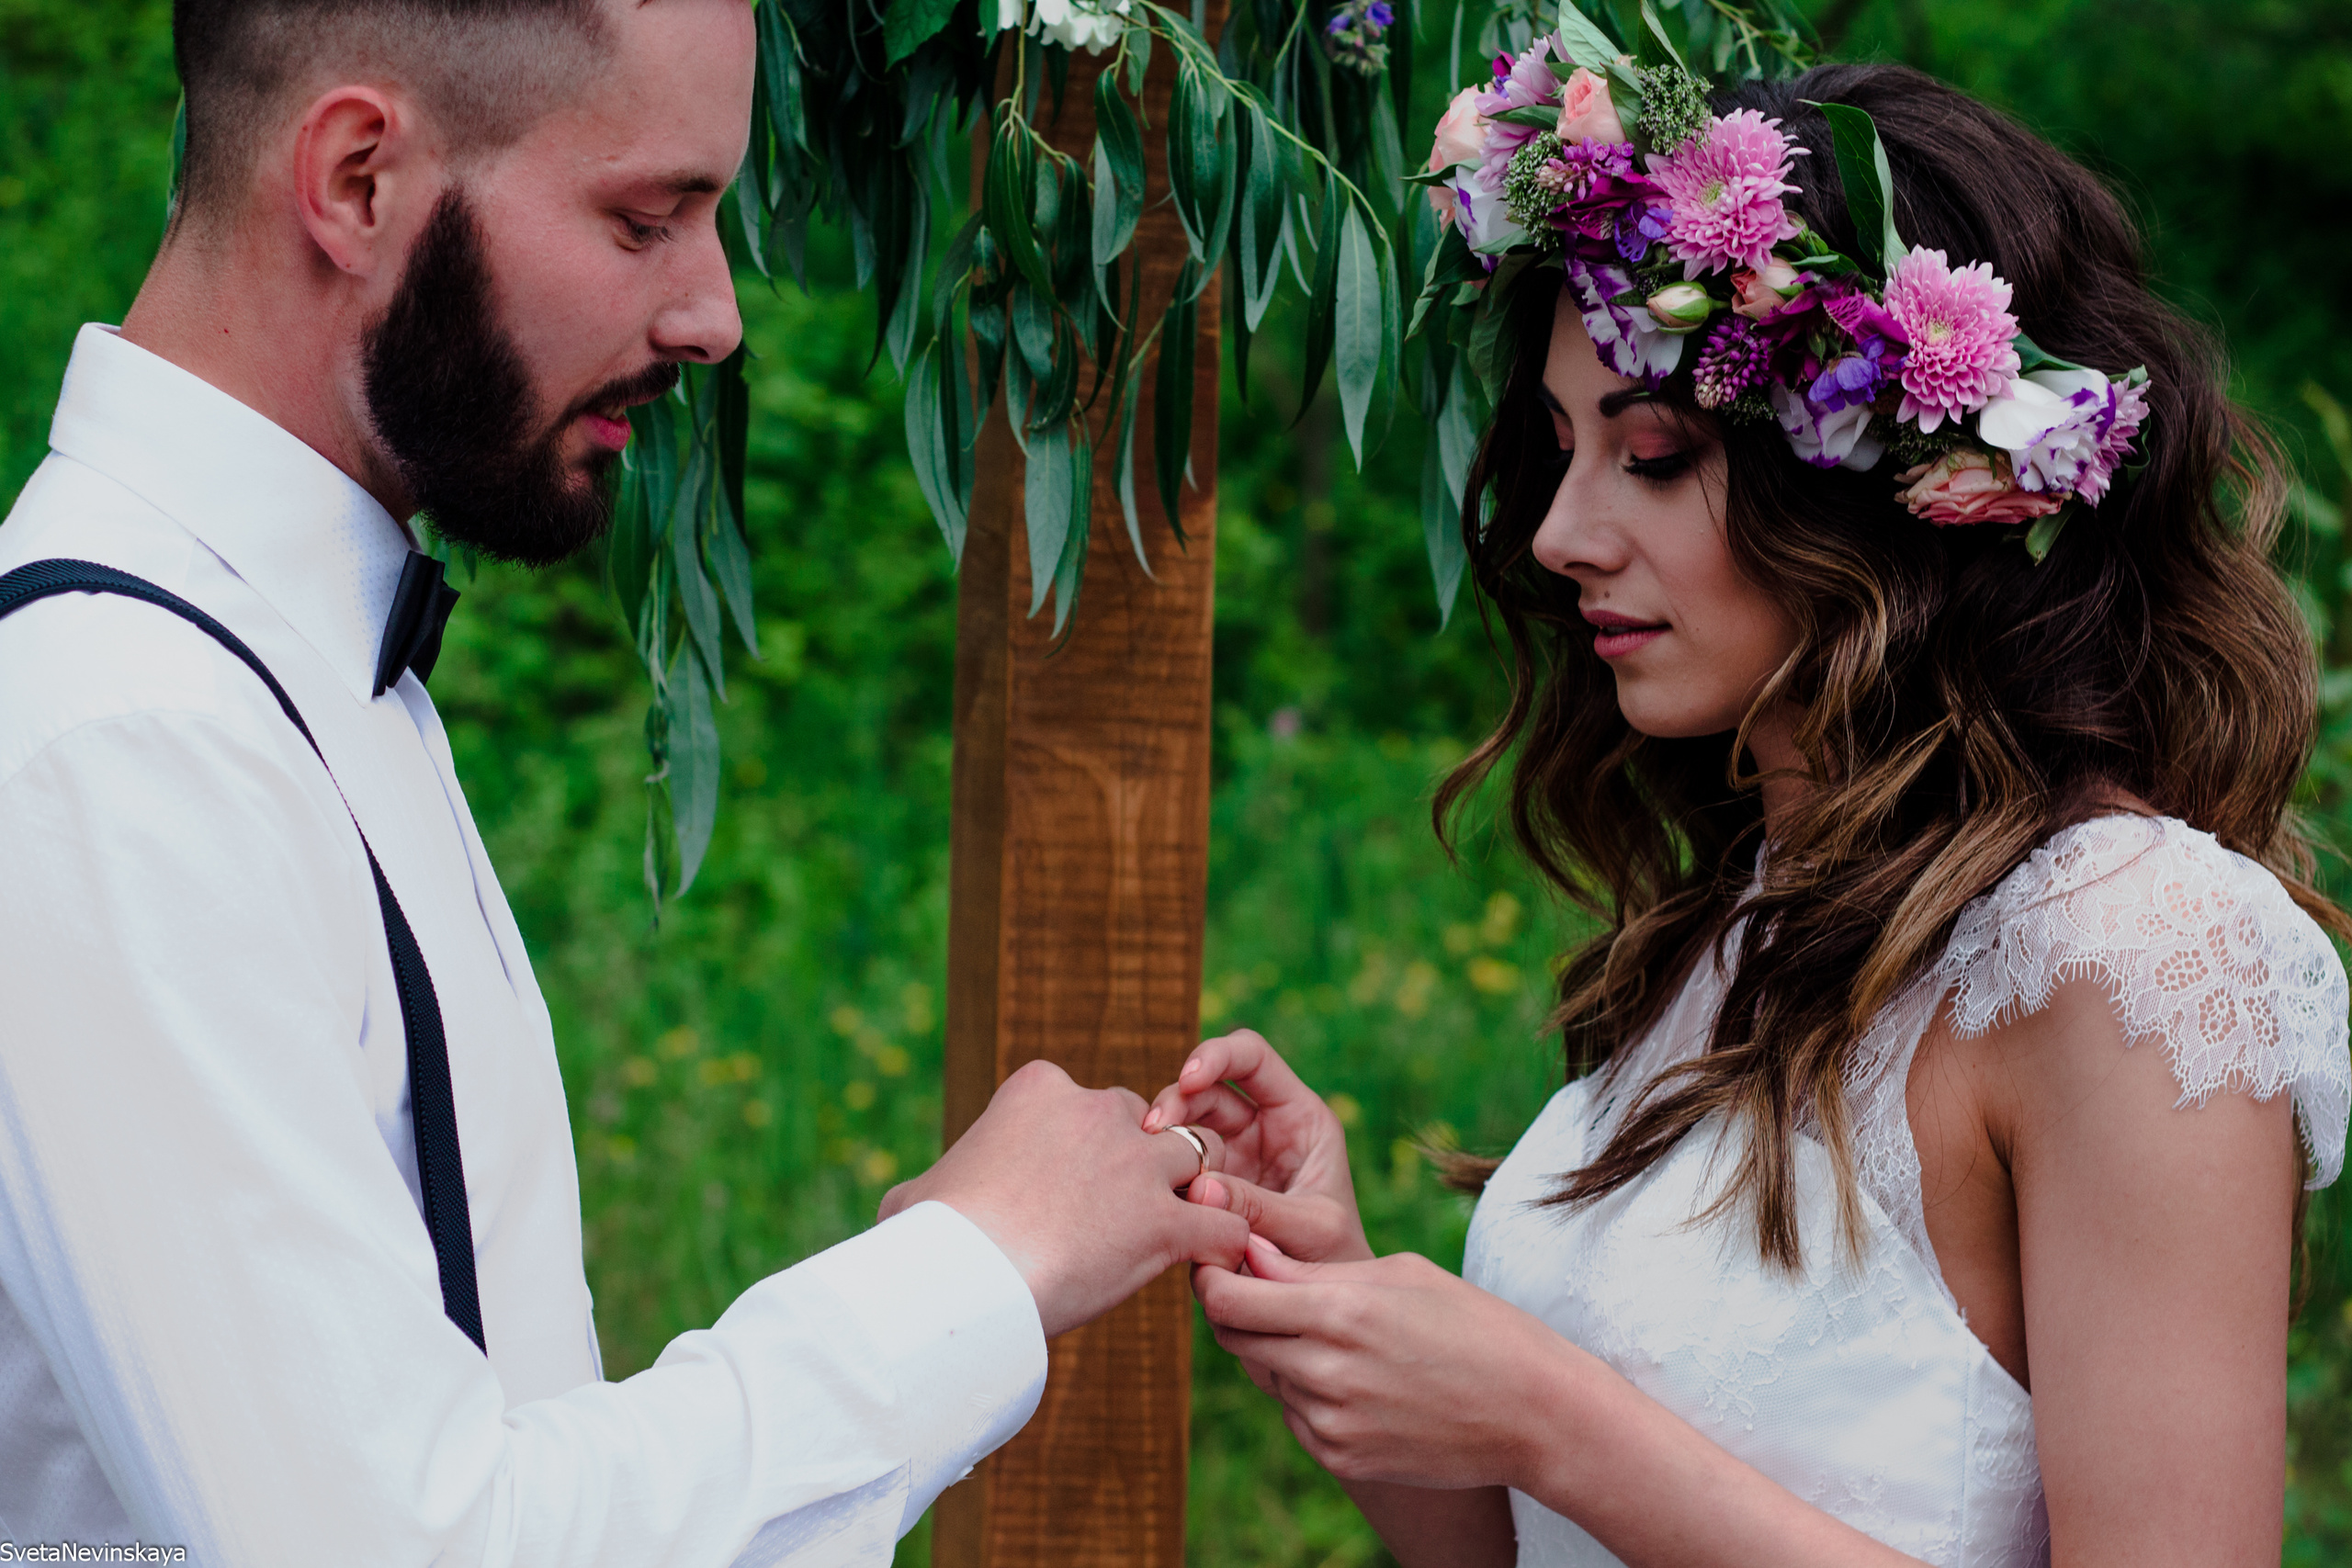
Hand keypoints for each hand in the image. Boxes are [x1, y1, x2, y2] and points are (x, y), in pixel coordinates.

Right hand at [880, 1059, 1248, 1337]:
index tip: (1071, 1188)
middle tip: (1124, 1215)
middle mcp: (1097, 1112)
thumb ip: (932, 1185)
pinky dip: (1226, 1246)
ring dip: (1195, 1192)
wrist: (961, 1277)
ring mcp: (1136, 1165)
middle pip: (1147, 1125)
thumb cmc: (929, 1238)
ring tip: (1184, 1234)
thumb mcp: (917, 1194)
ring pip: (1201, 1158)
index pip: (1086, 1101)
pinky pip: (1224, 1224)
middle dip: (1142, 1165)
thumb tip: (911, 1205)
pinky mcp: (1164, 1222)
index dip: (1086, 1145)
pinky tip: (1212, 1267)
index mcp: (1040, 1088)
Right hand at [1143, 1030, 1370, 1263]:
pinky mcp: (1206, 1189)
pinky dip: (1158, 1170)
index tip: (1188, 1078)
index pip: (1253, 1059)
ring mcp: (1231, 1157)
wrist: (1321, 1312)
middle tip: (1154, 1130)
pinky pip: (1174, 1167)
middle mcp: (1261, 1128)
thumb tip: (1199, 1189)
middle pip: (1207, 1088)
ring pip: (1184, 1125)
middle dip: (1177, 1100)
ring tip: (1148, 1160)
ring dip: (1163, 1136)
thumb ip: (1260, 1208)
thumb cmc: (1337, 1262)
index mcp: (1299, 1118)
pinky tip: (1147, 1187)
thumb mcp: (1310, 1232)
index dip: (1218, 1056)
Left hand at [1194, 1233, 1569, 1492]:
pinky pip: (1295, 1416)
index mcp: (1338, 1311)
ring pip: (1266, 1375)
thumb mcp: (1399, 1273)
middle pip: (1232, 1336)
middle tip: (1263, 1289)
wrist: (1534, 1414)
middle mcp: (1325, 1371)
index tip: (1218, 1262)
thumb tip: (1250, 1255)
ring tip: (1339, 1336)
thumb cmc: (1473, 1325)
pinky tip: (1357, 1379)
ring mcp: (1330, 1422)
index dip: (1212, 1275)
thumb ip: (1313, 1269)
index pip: (1228, 1296)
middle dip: (1235, 1308)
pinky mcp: (1340, 1457)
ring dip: (1280, 1352)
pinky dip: (1307, 1394)